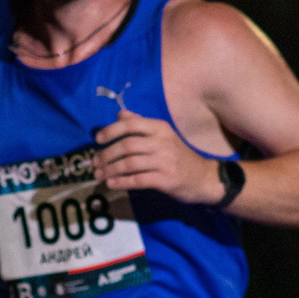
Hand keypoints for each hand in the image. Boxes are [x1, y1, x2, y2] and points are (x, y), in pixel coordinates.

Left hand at [95, 106, 221, 203]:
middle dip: (107, 154)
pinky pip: (138, 180)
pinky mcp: (166, 180)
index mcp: (160, 128)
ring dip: (111, 170)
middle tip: (95, 163)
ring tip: (99, 175)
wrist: (204, 178)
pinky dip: (121, 182)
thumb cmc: (179, 156)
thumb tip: (120, 114)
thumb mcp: (163, 136)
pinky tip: (112, 184)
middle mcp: (163, 142)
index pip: (131, 124)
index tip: (98, 139)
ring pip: (130, 163)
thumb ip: (141, 124)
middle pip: (127, 145)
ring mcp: (165, 161)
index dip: (111, 131)